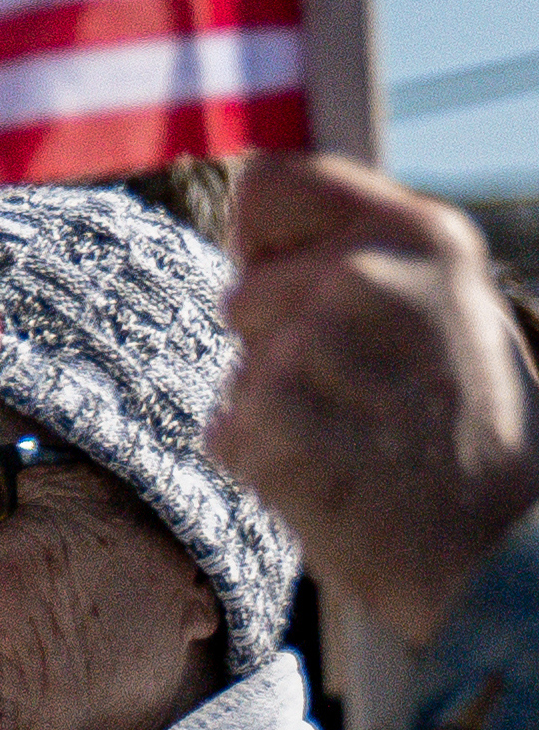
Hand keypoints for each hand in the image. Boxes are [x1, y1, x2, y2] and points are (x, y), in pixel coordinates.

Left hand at [218, 153, 538, 636]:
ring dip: (276, 407)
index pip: (268, 184)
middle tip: (361, 394)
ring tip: (358, 436)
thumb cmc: (469, 424)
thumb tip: (252, 191)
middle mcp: (364, 277)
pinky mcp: (272, 422)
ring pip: (239, 367)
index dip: (263, 238)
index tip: (291, 276)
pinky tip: (337, 476)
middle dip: (277, 344)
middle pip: (240, 291)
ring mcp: (313, 349)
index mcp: (419, 233)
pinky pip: (227, 430)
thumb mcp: (448, 305)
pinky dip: (264, 461)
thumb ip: (363, 251)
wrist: (501, 545)